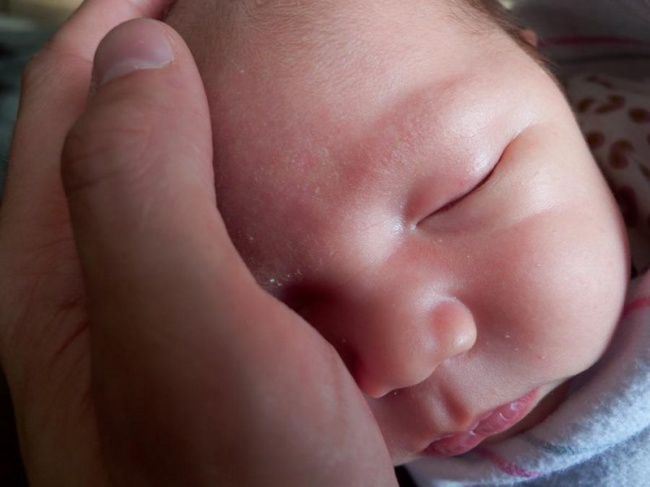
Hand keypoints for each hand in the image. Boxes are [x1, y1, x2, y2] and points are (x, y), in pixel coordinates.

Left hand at [0, 1, 395, 484]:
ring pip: (191, 182)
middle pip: (130, 132)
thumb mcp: (181, 332)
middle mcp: (100, 289)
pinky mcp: (225, 341)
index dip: (125, 23)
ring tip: (296, 97)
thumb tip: (140, 55)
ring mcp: (165, 316)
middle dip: (186, 69)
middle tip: (258, 33)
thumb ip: (140, 185)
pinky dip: (271, 199)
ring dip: (236, 132)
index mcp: (58, 273)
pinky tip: (316, 196)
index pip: (71, 97)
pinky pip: (240, 237)